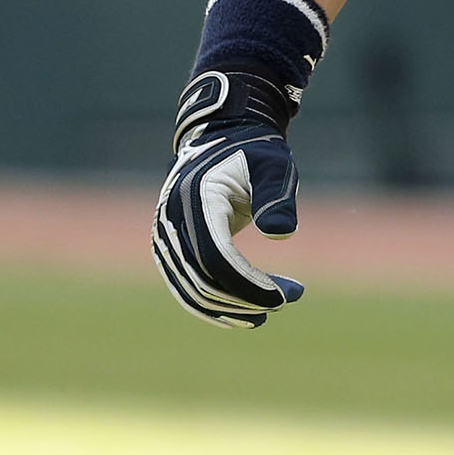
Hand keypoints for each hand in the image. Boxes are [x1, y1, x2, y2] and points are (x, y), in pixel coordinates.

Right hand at [151, 69, 305, 327]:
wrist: (221, 140)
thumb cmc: (254, 154)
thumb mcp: (274, 165)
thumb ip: (278, 196)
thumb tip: (281, 235)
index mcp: (196, 198)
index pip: (217, 256)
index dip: (247, 283)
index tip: (282, 297)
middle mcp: (172, 221)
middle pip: (203, 280)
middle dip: (246, 298)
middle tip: (288, 299)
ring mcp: (165, 238)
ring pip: (193, 291)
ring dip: (233, 308)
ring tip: (275, 308)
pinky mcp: (169, 250)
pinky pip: (187, 288)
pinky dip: (216, 306)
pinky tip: (249, 314)